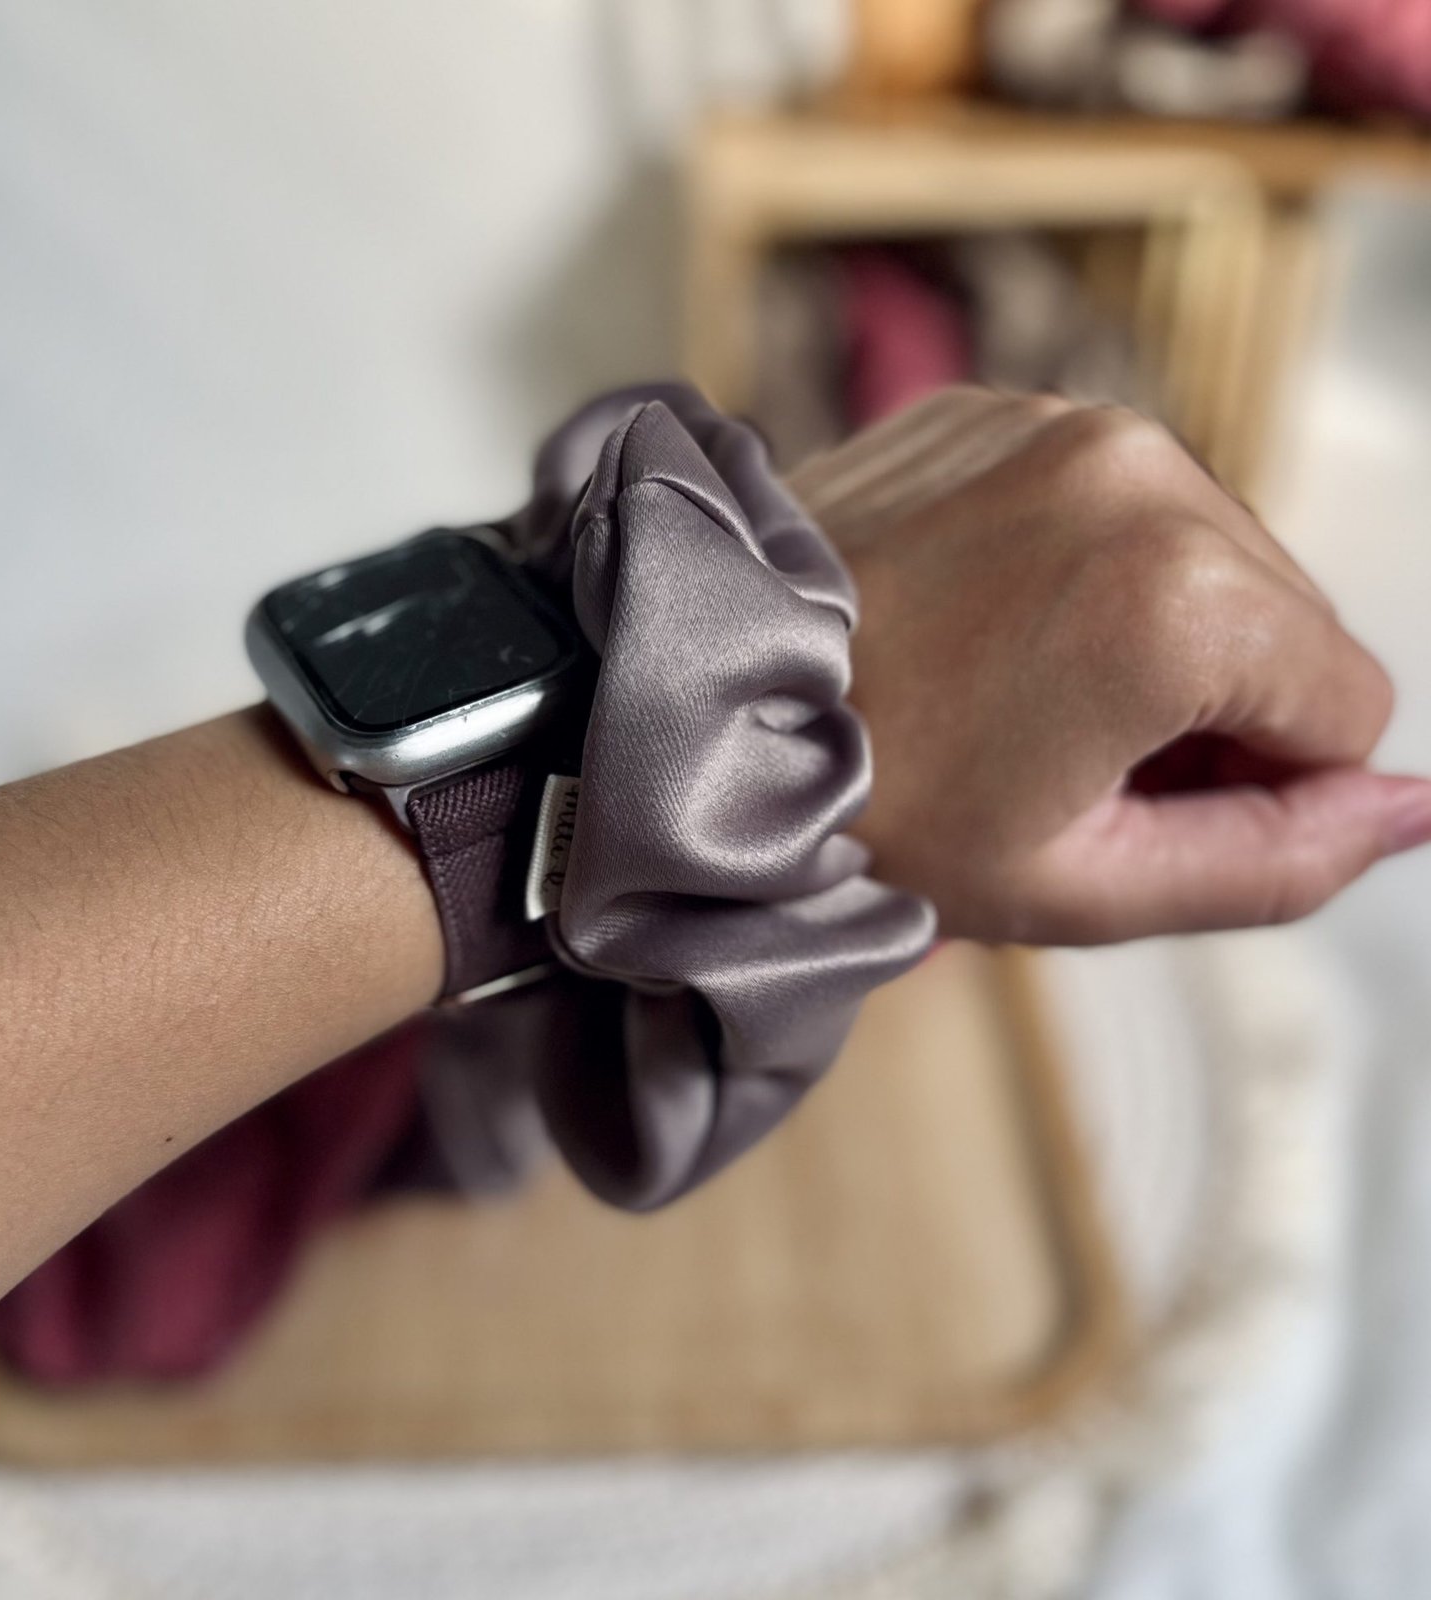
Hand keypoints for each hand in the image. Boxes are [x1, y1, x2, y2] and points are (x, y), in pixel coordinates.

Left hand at [800, 388, 1430, 943]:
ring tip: (1015, 692)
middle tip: (1062, 757)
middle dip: (1214, 703)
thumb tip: (1414, 809)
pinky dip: (1085, 566)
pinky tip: (987, 624)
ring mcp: (1059, 422)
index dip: (1261, 783)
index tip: (1136, 799)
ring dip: (1155, 632)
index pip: (1350, 708)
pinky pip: (1115, 499)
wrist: (695, 706)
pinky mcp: (995, 410)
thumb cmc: (869, 811)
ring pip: (1211, 552)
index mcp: (1179, 596)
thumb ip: (1277, 858)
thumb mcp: (1080, 883)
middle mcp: (1139, 471)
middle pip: (1291, 618)